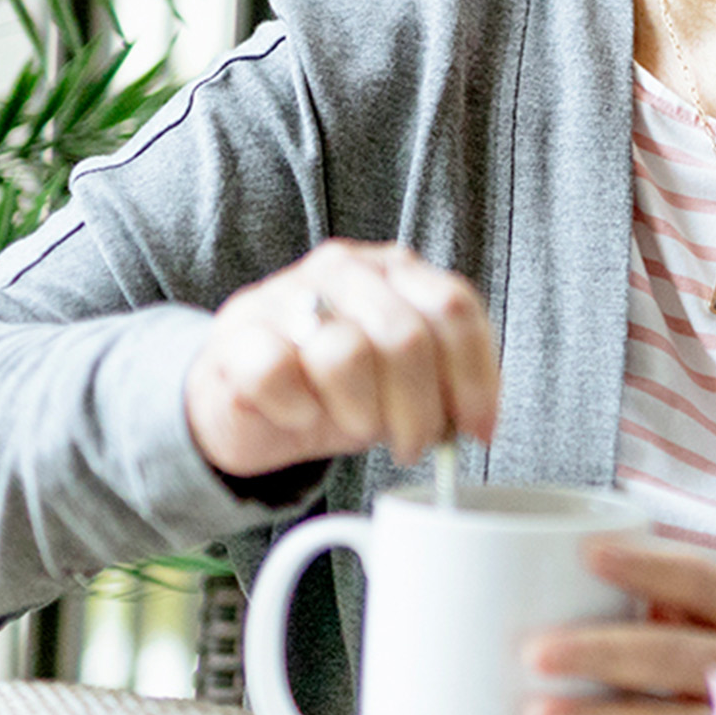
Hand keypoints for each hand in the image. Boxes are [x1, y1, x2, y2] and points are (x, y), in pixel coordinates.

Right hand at [183, 239, 498, 478]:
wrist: (247, 397)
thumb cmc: (337, 388)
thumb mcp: (401, 381)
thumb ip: (444, 384)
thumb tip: (478, 421)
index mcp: (394, 270)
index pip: (453, 305)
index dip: (475, 376)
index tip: (477, 429)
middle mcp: (343, 270)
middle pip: (407, 336)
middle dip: (419, 409)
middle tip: (410, 444)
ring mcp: (285, 296)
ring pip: (347, 354)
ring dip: (362, 412)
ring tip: (355, 427)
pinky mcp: (237, 337)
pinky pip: (279, 374)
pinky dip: (298, 409)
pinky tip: (301, 415)